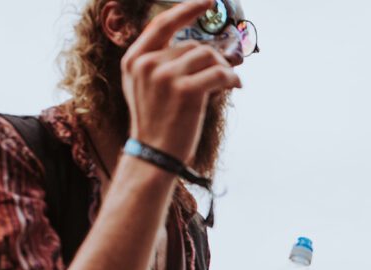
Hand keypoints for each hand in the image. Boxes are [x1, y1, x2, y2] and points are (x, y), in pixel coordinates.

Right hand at [121, 0, 241, 163]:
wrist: (155, 154)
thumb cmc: (156, 122)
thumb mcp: (145, 87)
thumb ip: (161, 63)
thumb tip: (198, 49)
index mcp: (134, 60)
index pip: (162, 24)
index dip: (187, 9)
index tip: (208, 1)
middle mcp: (147, 64)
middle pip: (193, 45)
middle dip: (213, 59)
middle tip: (224, 75)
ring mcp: (165, 77)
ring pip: (208, 57)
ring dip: (224, 69)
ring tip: (229, 84)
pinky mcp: (186, 91)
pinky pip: (219, 73)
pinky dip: (232, 78)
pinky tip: (236, 86)